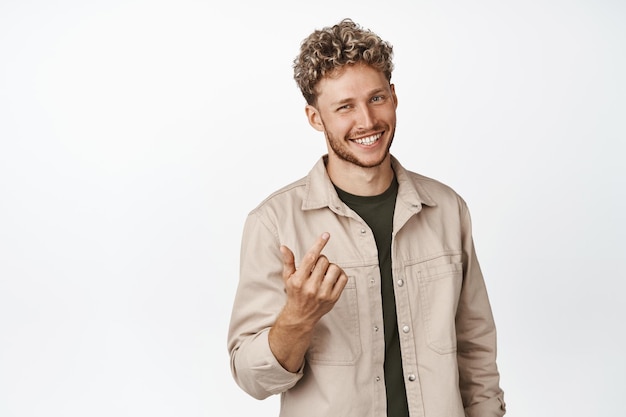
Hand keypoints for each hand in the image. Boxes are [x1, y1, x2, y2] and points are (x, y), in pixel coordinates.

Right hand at [269, 233, 347, 371]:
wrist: (300, 316)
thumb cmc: (294, 294)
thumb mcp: (288, 277)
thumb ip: (288, 261)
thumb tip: (284, 247)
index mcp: (299, 280)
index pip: (310, 257)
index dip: (319, 244)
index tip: (326, 235)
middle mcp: (311, 287)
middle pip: (324, 261)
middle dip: (321, 260)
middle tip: (316, 267)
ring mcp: (323, 293)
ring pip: (334, 268)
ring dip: (330, 267)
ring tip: (324, 272)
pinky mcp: (333, 298)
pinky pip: (343, 278)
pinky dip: (339, 274)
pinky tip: (332, 277)